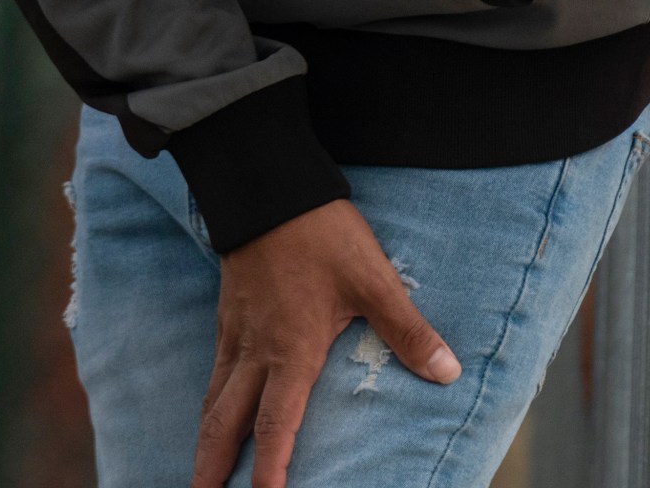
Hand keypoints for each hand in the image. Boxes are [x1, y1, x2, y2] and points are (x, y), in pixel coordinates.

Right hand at [192, 199, 459, 487]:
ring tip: (201, 471)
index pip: (275, 426)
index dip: (268, 470)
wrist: (269, 189)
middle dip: (212, 468)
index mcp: (293, 352)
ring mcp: (236, 333)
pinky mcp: (228, 315)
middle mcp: (257, 351)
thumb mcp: (374, 281)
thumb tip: (447, 371)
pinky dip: (210, 402)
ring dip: (206, 441)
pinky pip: (214, 371)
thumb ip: (407, 330)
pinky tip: (214, 411)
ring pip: (213, 400)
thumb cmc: (322, 235)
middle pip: (226, 423)